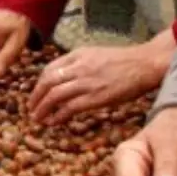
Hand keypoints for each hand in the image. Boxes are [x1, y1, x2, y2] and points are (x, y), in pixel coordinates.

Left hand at [29, 35, 173, 124]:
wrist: (146, 64)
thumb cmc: (124, 61)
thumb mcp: (95, 53)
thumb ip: (78, 63)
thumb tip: (62, 76)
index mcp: (77, 55)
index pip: (49, 70)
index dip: (39, 84)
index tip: (36, 94)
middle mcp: (79, 67)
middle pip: (47, 82)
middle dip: (35, 97)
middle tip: (31, 109)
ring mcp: (87, 82)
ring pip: (55, 95)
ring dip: (42, 108)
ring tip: (37, 118)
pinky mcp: (97, 97)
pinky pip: (70, 108)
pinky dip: (58, 115)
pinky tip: (53, 122)